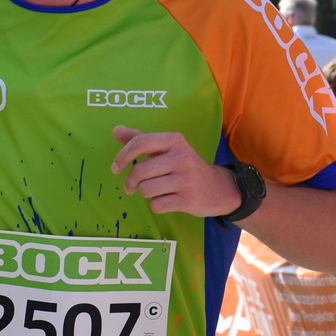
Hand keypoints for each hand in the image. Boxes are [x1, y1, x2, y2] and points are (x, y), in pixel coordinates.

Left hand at [112, 126, 241, 216]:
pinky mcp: (188, 199)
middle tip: (131, 187)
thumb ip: (142, 140)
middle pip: (140, 170)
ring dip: (145, 193)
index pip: (140, 142)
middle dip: (130, 182)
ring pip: (146, 189)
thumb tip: (116, 130)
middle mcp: (182, 157)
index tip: (116, 168)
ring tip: (156, 192)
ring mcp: (186, 179)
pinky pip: (157, 204)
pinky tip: (167, 200)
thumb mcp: (168, 149)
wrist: (220, 188)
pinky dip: (157, 205)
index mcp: (175, 140)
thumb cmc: (186, 167)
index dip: (123, 156)